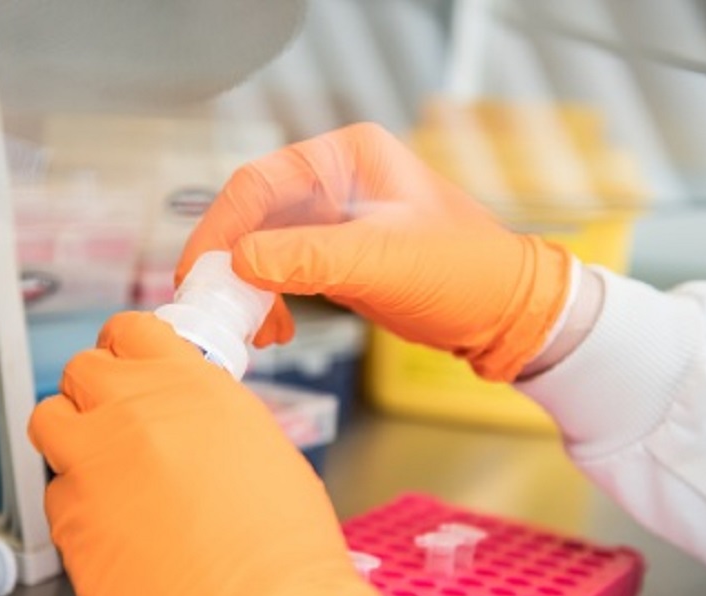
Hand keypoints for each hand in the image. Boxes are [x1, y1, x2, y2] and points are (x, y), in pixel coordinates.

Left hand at [28, 312, 399, 595]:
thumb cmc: (282, 547)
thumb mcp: (261, 446)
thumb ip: (208, 416)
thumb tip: (186, 418)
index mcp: (188, 385)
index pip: (131, 330)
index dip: (125, 347)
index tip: (127, 361)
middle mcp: (132, 411)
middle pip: (81, 369)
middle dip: (96, 391)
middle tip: (116, 418)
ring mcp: (92, 463)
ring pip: (48, 420)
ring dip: (70, 435)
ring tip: (101, 466)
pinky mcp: (67, 521)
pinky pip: (53, 491)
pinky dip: (74, 501)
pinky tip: (111, 525)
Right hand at [177, 123, 572, 380]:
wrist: (505, 313)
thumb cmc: (465, 272)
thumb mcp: (383, 260)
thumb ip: (307, 257)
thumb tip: (240, 262)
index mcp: (346, 157)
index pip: (259, 184)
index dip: (221, 229)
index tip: (200, 272)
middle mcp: (335, 179)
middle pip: (254, 216)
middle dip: (232, 265)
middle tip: (217, 307)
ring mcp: (334, 217)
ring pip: (263, 247)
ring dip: (249, 288)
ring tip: (257, 328)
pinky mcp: (336, 253)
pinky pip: (282, 271)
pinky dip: (270, 299)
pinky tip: (275, 327)